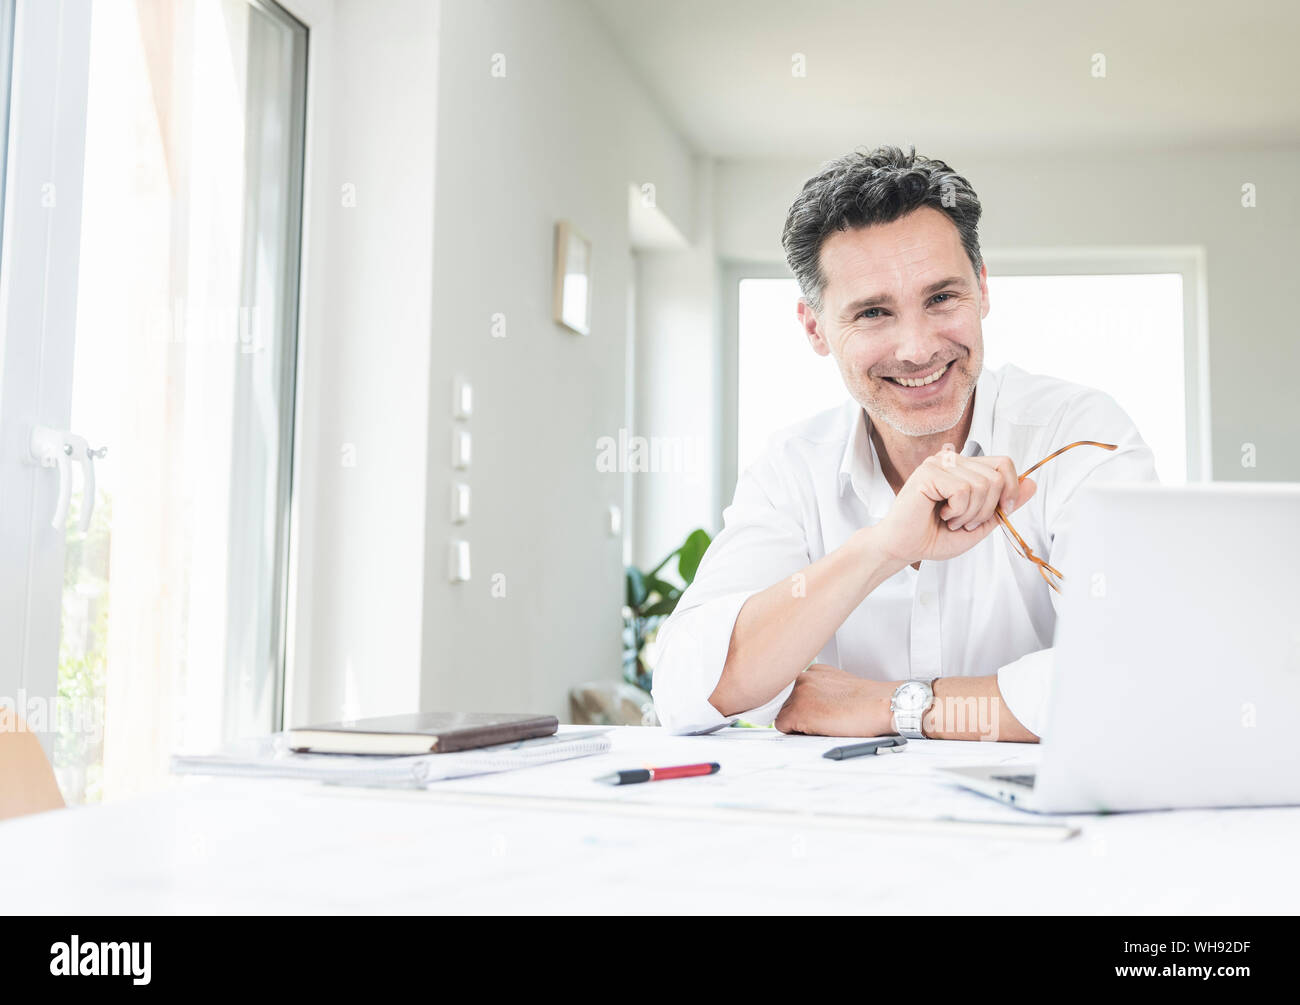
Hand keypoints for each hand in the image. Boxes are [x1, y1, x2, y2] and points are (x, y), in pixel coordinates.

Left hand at [774, 664, 896, 736]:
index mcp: (815, 671)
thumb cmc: (870, 701)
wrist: (884, 704)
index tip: (817, 713)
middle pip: (787, 703)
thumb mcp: (840, 687)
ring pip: (784, 714)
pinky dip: (797, 733)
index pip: (795, 692)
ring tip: (826, 724)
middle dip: (800, 714)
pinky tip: (820, 730)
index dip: (805, 707)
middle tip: (824, 720)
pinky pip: (783, 726)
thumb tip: (813, 706)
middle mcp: (804, 677)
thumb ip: (821, 691)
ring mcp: (800, 692)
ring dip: (800, 723)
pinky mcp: (799, 710)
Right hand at [874, 448, 1036, 566]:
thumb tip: (1032, 484)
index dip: (1011, 489)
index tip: (1001, 512)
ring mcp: (939, 463)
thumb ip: (1004, 504)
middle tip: (964, 522)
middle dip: (987, 509)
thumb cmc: (935, 536)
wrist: (904, 548)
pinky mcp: (929, 472)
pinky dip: (957, 511)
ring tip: (950, 520)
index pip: (1004, 463)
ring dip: (970, 513)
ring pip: (982, 485)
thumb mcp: (981, 523)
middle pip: (997, 476)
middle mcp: (953, 460)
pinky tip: (940, 515)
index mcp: (965, 468)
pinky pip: (964, 490)